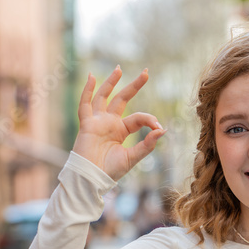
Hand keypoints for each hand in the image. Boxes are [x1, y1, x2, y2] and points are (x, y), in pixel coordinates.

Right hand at [73, 65, 166, 181]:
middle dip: (134, 86)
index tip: (158, 126)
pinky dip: (87, 91)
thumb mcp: (132, 157)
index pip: (138, 118)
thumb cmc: (110, 171)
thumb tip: (162, 130)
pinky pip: (85, 105)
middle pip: (122, 99)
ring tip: (119, 69)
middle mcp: (109, 123)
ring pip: (104, 97)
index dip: (149, 119)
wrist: (92, 179)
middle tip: (146, 72)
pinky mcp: (87, 124)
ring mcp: (97, 122)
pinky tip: (91, 77)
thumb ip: (147, 145)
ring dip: (111, 83)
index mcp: (121, 131)